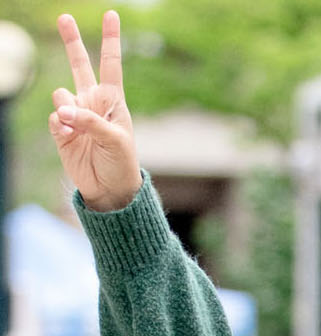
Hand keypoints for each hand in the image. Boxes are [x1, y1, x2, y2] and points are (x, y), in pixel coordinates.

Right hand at [48, 12, 140, 212]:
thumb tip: (62, 109)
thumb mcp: (115, 140)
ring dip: (67, 109)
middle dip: (71, 41)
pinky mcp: (59, 129)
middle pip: (79, 65)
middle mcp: (92, 102)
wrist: (109, 188)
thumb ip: (90, 121)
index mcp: (112, 101)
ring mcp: (74, 115)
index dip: (110, 40)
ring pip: (60, 95)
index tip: (111, 15)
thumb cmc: (122, 163)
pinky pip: (53, 118)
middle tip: (64, 17)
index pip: (111, 64)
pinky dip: (59, 126)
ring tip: (78, 128)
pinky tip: (69, 137)